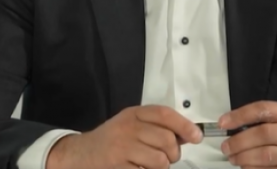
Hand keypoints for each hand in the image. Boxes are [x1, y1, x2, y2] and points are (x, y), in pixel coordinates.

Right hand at [46, 105, 202, 168]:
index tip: (196, 136)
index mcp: (133, 114)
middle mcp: (127, 127)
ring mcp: (121, 148)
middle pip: (167, 140)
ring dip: (163, 167)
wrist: (80, 153)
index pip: (164, 114)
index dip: (184, 125)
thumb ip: (156, 126)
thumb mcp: (131, 124)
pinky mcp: (117, 166)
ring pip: (160, 160)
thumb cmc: (112, 139)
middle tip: (169, 157)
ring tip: (153, 165)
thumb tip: (188, 133)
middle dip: (174, 153)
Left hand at [218, 101, 276, 168]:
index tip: (223, 123)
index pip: (263, 110)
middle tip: (226, 147)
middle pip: (265, 134)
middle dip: (241, 141)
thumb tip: (230, 125)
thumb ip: (265, 120)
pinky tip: (246, 168)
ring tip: (234, 159)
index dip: (241, 116)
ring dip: (246, 158)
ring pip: (268, 155)